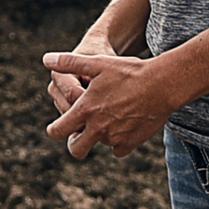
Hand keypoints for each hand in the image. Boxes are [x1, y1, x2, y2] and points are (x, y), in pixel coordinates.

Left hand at [39, 36, 169, 161]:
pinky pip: (118, 149)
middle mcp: (98, 127)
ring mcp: (115, 137)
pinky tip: (123, 125)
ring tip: (111, 116)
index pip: (58, 131)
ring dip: (100, 136)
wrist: (162, 84)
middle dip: (75, 143)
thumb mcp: (98, 63)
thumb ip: (69, 63)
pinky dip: (118, 141)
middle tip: (79, 134)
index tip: (57, 128)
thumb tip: (46, 59)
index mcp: (85, 110)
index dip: (54, 130)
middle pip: (76, 149)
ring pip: (100, 144)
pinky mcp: (131, 143)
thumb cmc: (129, 71)